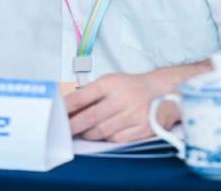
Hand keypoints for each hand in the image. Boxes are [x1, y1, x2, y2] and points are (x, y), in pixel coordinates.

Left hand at [64, 72, 178, 141]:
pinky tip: (103, 134)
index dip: (67, 108)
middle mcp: (122, 98)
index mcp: (111, 83)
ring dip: (89, 134)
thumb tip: (68, 106)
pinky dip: (107, 138)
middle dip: (73, 126)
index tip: (57, 115)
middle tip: (64, 131)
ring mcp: (133, 114)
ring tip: (83, 132)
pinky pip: (117, 139)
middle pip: (90, 117)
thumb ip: (90, 93)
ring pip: (102, 131)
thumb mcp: (111, 81)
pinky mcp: (142, 129)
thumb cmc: (132, 87)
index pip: (82, 96)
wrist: (164, 91)